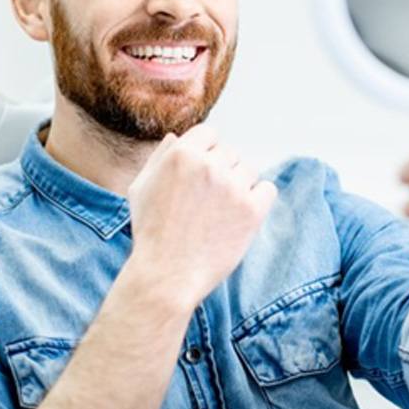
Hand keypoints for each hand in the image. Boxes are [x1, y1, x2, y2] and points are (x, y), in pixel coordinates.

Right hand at [127, 124, 276, 307]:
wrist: (166, 275)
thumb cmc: (151, 232)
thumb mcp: (141, 188)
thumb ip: (159, 157)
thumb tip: (176, 137)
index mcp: (182, 155)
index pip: (209, 133)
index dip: (205, 151)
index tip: (201, 174)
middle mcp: (209, 166)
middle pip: (230, 152)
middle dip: (221, 170)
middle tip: (208, 200)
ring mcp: (232, 187)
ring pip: (249, 170)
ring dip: (239, 185)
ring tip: (221, 211)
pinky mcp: (252, 210)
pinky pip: (267, 189)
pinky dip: (258, 199)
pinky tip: (241, 214)